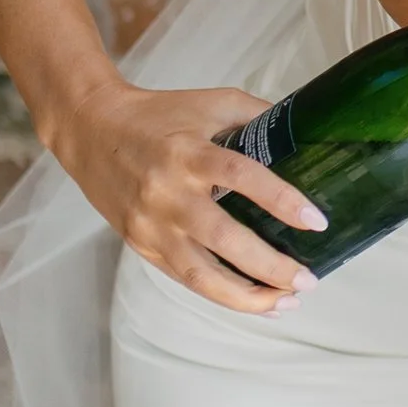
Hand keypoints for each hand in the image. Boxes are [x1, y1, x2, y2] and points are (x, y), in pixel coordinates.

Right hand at [60, 83, 326, 310]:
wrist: (91, 130)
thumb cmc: (159, 115)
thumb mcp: (210, 103)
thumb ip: (257, 117)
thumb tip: (306, 137)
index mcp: (188, 152)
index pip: (241, 176)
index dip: (281, 200)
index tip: (316, 221)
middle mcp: (168, 193)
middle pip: (223, 238)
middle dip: (269, 267)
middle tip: (308, 279)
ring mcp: (151, 224)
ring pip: (199, 275)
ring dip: (246, 297)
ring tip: (285, 303)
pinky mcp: (141, 244)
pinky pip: (184, 278)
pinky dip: (220, 293)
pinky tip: (252, 300)